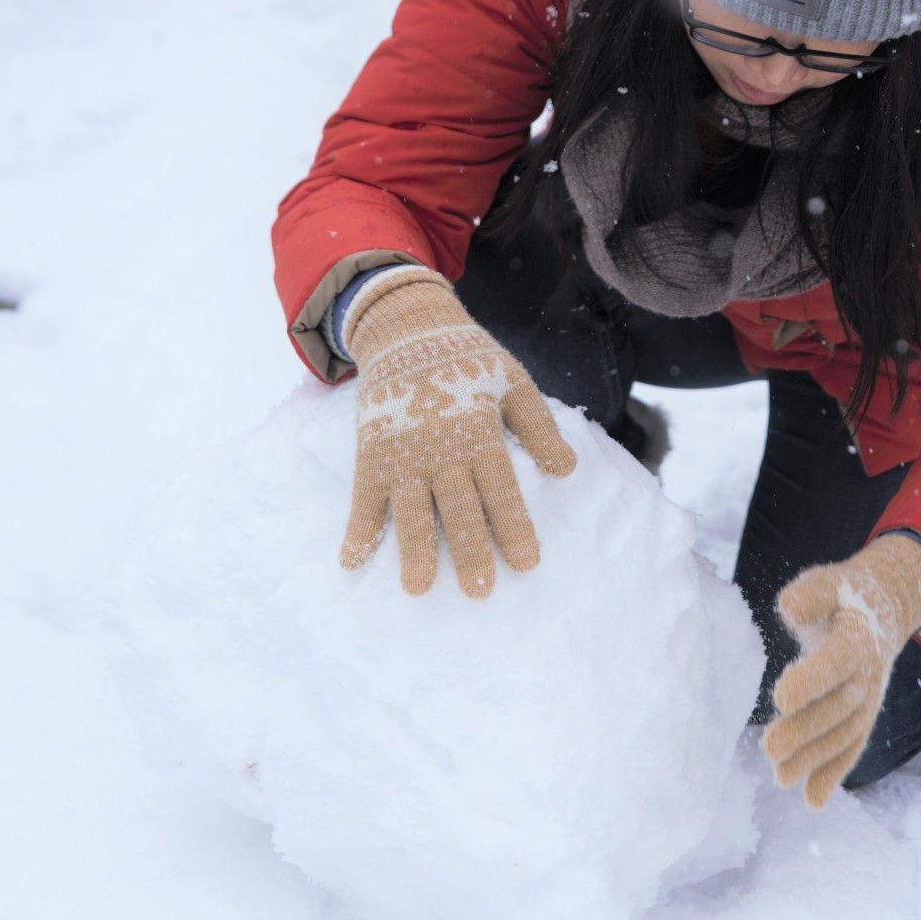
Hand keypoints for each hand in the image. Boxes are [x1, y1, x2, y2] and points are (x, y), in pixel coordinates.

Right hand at [340, 267, 576, 596]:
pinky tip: (352, 562)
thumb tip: (567, 470)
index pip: (501, 489)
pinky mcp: (371, 453)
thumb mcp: (513, 382)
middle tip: (480, 590)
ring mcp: (401, 454)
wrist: (407, 329)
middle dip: (470, 551)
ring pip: (410, 509)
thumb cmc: (468, 360)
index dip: (514, 527)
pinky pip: (363, 498)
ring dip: (414, 550)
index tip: (527, 564)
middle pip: (458, 508)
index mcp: (479, 432)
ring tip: (419, 588)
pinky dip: (357, 530)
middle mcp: (440, 448)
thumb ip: (539, 427)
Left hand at [761, 533, 920, 808]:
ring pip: (844, 733)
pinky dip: (833, 774)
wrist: (883, 609)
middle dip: (805, 730)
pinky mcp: (862, 715)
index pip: (836, 661)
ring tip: (780, 778)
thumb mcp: (826, 583)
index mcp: (858, 636)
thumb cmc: (842, 596)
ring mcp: (869, 698)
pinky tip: (812, 800)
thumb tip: (791, 607)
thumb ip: (811, 596)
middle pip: (838, 706)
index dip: (812, 680)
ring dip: (815, 759)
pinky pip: (851, 746)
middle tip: (769, 749)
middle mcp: (868, 673)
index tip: (781, 697)